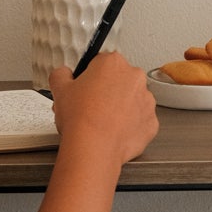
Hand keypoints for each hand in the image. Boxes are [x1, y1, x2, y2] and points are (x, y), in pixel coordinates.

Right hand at [48, 51, 157, 168]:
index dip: (90, 77)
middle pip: (120, 80)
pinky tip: (114, 132)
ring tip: (102, 122)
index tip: (85, 88)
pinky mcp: (151, 123)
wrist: (93, 148)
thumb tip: (63, 74)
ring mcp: (146, 101)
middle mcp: (134, 78)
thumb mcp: (59, 89)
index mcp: (112, 63)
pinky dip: (129, 126)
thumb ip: (61, 74)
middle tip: (91, 106)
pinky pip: (140, 121)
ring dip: (120, 108)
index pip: (101, 63)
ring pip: (132, 101)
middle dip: (108, 91)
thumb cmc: (80, 118)